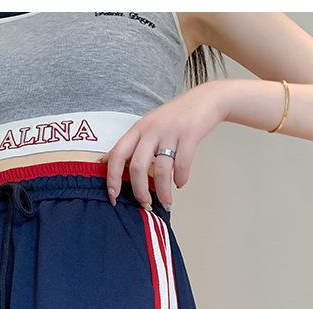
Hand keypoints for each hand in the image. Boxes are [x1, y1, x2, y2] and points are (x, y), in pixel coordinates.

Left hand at [96, 80, 229, 211]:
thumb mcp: (147, 126)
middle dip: (139, 191)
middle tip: (145, 203)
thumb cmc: (175, 117)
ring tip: (166, 201)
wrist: (206, 100)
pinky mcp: (189, 135)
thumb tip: (106, 161)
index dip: (112, 178)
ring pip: (160, 170)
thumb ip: (130, 144)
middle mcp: (151, 130)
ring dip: (163, 191)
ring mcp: (170, 132)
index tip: (113, 196)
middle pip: (137, 167)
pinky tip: (180, 183)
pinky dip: (181, 179)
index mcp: (138, 129)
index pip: (117, 155)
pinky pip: (182, 165)